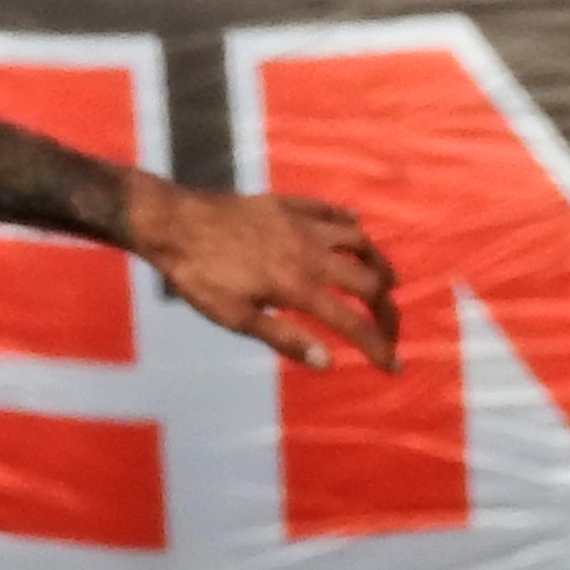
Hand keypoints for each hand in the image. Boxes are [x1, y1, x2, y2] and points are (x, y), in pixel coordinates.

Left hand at [125, 175, 399, 374]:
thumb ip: (284, 339)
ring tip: (385, 283)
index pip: (353, 323)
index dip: (378, 347)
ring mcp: (303, 225)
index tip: (394, 365)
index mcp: (299, 287)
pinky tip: (355, 229)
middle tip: (389, 329)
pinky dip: (349, 223)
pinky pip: (331, 210)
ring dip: (378, 264)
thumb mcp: (236, 318)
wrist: (175, 223)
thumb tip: (327, 363)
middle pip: (370, 281)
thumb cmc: (200, 277)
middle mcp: (312, 253)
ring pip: (359, 242)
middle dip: (387, 310)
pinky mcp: (288, 204)